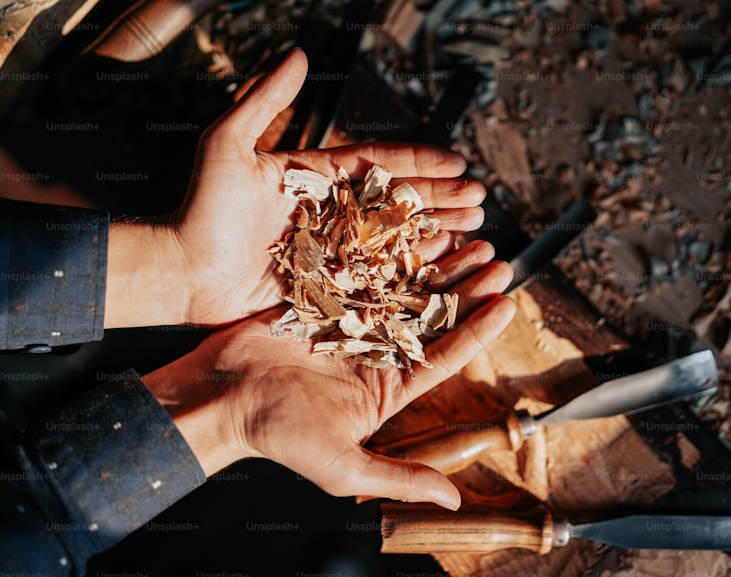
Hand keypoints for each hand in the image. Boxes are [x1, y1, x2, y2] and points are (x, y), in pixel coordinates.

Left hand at [105, 49, 486, 327]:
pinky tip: (441, 266)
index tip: (458, 161)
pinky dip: (409, 272)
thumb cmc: (199, 206)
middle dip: (440, 199)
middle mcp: (330, 211)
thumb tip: (297, 52)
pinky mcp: (327, 283)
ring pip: (394, 239)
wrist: (180, 270)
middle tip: (481, 199)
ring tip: (474, 229)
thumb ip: (264, 99)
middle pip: (396, 201)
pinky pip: (375, 276)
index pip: (378, 163)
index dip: (420, 162)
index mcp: (315, 176)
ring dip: (435, 233)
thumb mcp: (227, 143)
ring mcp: (332, 248)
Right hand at [142, 243, 515, 508]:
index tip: (509, 302)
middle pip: (433, 315)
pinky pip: (365, 269)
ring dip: (437, 263)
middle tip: (497, 258)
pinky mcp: (324, 296)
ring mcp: (350, 322)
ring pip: (405, 287)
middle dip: (466, 288)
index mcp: (387, 388)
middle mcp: (376, 353)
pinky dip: (389, 250)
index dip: (480, 330)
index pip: (446, 355)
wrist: (221, 398)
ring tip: (468, 237)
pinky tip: (414, 228)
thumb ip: (400, 477)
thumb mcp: (343, 466)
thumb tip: (452, 502)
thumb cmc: (279, 436)